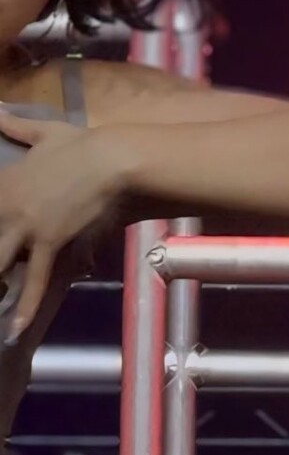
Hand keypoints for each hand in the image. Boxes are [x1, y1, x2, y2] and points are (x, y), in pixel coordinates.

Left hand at [0, 112, 121, 337]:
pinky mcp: (47, 243)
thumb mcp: (45, 132)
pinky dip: (25, 307)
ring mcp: (25, 227)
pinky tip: (14, 328)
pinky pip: (33, 280)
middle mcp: (8, 207)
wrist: (111, 159)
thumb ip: (16, 125)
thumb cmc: (82, 144)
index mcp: (5, 182)